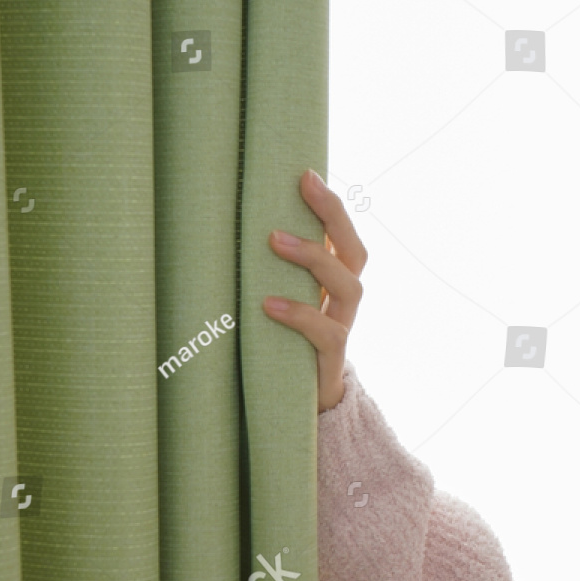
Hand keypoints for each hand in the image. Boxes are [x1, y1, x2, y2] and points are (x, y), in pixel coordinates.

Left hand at [262, 169, 366, 412]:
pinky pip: (326, 333)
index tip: (306, 174)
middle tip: (302, 189)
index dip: (332, 206)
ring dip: (314, 259)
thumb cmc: (277, 344)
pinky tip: (267, 305)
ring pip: (349, 287)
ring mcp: (342, 330)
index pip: (345, 237)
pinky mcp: (330, 360)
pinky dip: (299, 315)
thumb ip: (268, 273)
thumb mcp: (276, 301)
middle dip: (333, 216)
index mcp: (334, 284)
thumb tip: (223, 229)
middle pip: (356, 253)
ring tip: (275, 240)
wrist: (297, 406)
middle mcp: (344, 303)